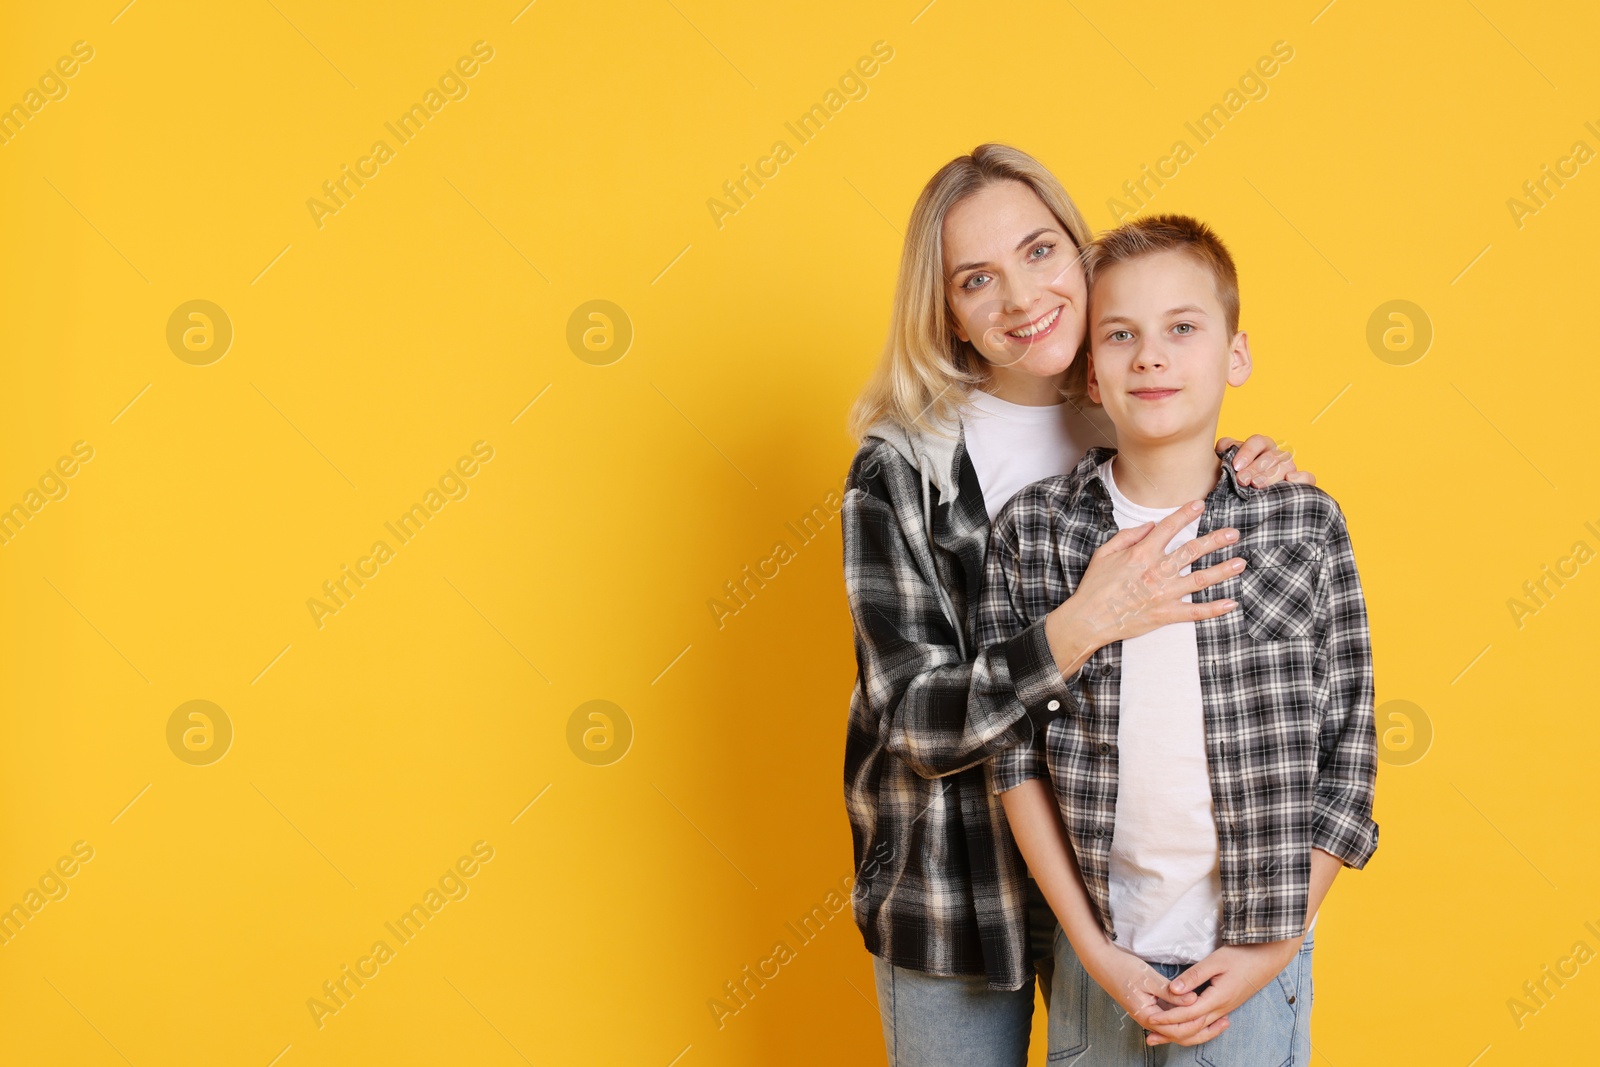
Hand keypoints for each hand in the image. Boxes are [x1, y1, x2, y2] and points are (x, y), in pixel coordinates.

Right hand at [1043, 501, 1243, 673]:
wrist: (1089, 619)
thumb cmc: (1094, 586)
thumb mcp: (1105, 553)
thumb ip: (1128, 536)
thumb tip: (1149, 526)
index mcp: (1142, 554)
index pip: (1169, 528)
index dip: (1186, 514)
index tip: (1200, 505)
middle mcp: (1157, 571)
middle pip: (1193, 551)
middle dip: (1216, 540)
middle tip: (1233, 534)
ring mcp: (1164, 594)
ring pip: (1200, 579)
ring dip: (1222, 570)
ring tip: (1240, 563)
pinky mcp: (1165, 614)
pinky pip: (1195, 612)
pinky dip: (1214, 609)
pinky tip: (1230, 603)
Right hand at [1075, 936, 1228, 1045]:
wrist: (1103, 963)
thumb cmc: (1123, 969)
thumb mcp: (1149, 979)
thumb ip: (1171, 992)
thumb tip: (1193, 1000)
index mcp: (1149, 1017)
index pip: (1179, 1030)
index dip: (1197, 1023)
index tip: (1214, 1013)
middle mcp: (1151, 1021)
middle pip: (1182, 1035)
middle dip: (1205, 1031)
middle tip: (1225, 1022)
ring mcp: (1152, 1015)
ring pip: (1179, 1029)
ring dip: (1199, 1026)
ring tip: (1220, 1020)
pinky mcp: (1154, 1008)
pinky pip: (1174, 1020)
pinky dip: (1188, 1019)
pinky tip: (1201, 1013)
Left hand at [1142, 938, 1302, 1045]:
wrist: (1268, 958)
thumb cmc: (1241, 956)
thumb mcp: (1215, 961)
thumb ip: (1193, 976)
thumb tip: (1173, 990)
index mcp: (1218, 998)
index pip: (1187, 1014)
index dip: (1167, 1018)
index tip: (1150, 1019)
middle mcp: (1221, 1009)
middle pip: (1193, 1028)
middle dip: (1170, 1032)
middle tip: (1150, 1035)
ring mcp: (1225, 1009)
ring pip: (1200, 1029)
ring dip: (1180, 1032)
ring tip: (1161, 1034)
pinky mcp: (1226, 1006)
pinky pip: (1206, 1024)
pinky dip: (1192, 1027)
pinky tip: (1182, 1025)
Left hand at [1216, 433, 1314, 486]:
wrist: (1239, 501)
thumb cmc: (1233, 480)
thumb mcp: (1225, 464)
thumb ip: (1225, 451)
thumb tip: (1226, 446)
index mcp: (1261, 447)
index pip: (1259, 441)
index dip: (1248, 451)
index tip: (1235, 466)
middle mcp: (1277, 456)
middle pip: (1272, 456)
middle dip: (1255, 468)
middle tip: (1242, 480)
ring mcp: (1289, 469)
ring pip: (1287, 465)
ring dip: (1271, 475)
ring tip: (1256, 485)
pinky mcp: (1299, 485)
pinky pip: (1309, 478)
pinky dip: (1302, 477)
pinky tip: (1289, 479)